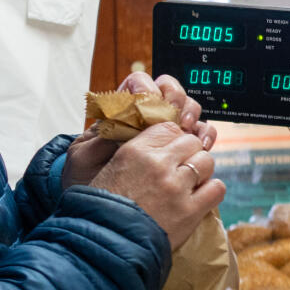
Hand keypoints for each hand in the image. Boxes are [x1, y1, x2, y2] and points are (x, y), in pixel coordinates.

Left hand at [65, 72, 219, 188]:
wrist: (102, 206)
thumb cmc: (87, 177)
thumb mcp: (83, 157)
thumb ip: (98, 139)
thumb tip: (116, 124)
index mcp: (122, 111)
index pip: (140, 83)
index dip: (148, 87)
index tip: (148, 101)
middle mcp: (148, 117)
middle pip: (171, 91)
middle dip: (177, 98)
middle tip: (175, 115)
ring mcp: (168, 133)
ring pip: (190, 109)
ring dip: (194, 115)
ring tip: (188, 130)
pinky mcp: (182, 151)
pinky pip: (201, 134)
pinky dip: (206, 136)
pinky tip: (202, 146)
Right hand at [90, 121, 225, 250]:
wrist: (105, 244)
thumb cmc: (103, 209)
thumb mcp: (110, 170)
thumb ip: (137, 153)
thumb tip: (159, 146)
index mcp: (136, 151)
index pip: (169, 128)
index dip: (173, 140)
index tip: (171, 152)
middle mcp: (158, 164)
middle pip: (191, 142)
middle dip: (189, 154)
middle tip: (181, 170)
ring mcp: (176, 187)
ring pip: (207, 162)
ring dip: (201, 171)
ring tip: (190, 184)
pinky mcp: (189, 211)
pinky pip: (217, 188)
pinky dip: (212, 191)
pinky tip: (201, 198)